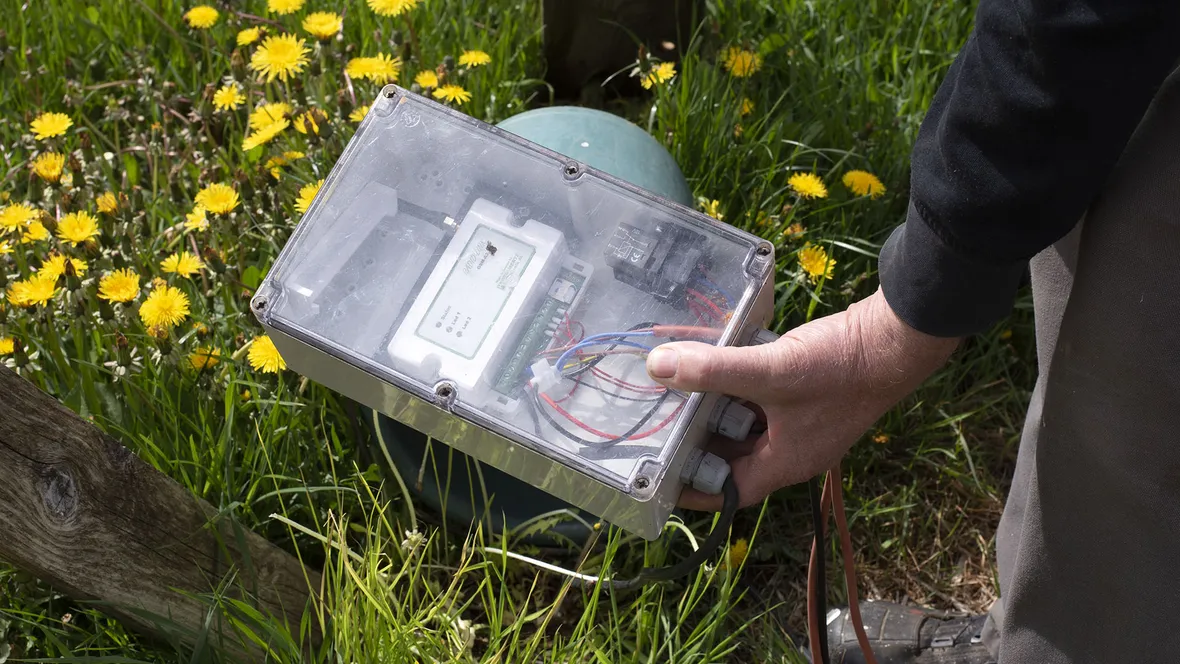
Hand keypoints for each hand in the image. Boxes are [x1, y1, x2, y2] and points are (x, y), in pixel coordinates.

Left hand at [646, 288, 960, 510]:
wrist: (897, 338)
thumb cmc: (842, 367)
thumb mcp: (771, 371)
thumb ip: (714, 370)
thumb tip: (658, 366)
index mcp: (785, 462)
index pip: (729, 492)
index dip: (692, 489)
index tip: (657, 476)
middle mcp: (792, 447)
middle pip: (732, 454)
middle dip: (696, 439)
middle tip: (656, 423)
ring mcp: (801, 418)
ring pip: (746, 420)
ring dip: (714, 405)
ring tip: (674, 388)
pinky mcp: (806, 390)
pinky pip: (761, 394)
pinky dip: (738, 381)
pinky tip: (715, 357)